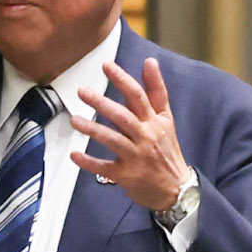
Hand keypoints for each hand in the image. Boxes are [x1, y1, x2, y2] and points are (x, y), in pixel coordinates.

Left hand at [74, 57, 194, 212]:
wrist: (177, 190)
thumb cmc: (167, 151)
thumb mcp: (166, 119)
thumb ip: (156, 91)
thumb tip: (150, 62)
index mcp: (154, 122)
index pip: (138, 96)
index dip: (122, 80)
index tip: (107, 66)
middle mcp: (145, 137)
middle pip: (123, 116)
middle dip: (102, 103)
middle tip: (82, 91)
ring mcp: (136, 157)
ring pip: (113, 140)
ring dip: (92, 129)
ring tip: (74, 120)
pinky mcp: (127, 176)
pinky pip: (105, 168)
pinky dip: (89, 162)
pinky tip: (74, 155)